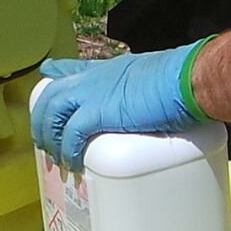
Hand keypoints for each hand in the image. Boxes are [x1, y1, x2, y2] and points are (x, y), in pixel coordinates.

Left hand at [29, 41, 210, 166]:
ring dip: (50, 137)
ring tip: (56, 157)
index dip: (58, 73)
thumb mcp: (155, 77)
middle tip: (46, 141)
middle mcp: (94, 78)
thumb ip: (145, 88)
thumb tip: (158, 100)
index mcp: (108, 69)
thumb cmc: (182, 80)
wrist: (187, 79)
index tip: (49, 74)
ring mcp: (92, 92)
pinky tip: (73, 163)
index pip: (74, 67)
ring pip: (52, 113)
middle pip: (52, 94)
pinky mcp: (98, 112)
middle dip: (43, 119)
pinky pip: (71, 134)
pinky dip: (68, 150)